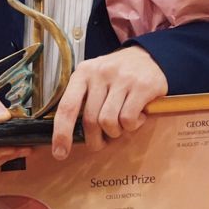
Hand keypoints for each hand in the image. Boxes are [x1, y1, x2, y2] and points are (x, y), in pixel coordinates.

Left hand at [51, 46, 167, 158]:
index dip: (61, 134)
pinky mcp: (142, 86)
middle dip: (95, 139)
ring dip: (116, 131)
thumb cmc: (116, 75)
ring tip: (122, 124)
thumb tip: (69, 136)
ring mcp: (122, 78)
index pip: (67, 107)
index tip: (60, 153)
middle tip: (102, 143)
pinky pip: (129, 119)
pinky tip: (138, 117)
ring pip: (109, 121)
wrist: (148, 55)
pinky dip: (132, 125)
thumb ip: (81, 100)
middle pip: (90, 120)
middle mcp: (101, 73)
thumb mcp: (94, 79)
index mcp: (83, 72)